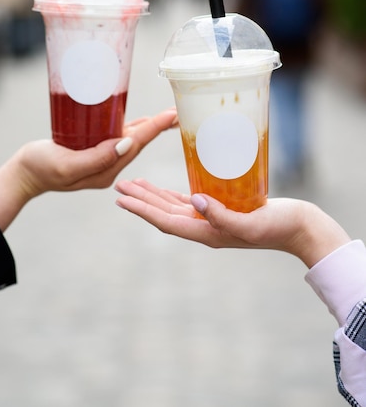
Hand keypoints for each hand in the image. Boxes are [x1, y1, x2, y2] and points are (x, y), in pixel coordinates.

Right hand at [0, 108, 176, 230]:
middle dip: (158, 128)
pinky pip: (117, 140)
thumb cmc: (39, 167)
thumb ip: (97, 157)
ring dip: (148, 128)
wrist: (22, 175)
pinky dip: (130, 130)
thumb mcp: (66, 164)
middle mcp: (108, 167)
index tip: (172, 115)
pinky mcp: (93, 154)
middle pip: (138, 143)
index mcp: (105, 170)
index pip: (135, 145)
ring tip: (167, 117)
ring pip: (130, 141)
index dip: (154, 128)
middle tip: (177, 113)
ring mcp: (101, 161)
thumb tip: (127, 144)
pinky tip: (139, 123)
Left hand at [115, 178, 350, 267]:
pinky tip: (163, 189)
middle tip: (118, 186)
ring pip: (173, 207)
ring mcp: (211, 220)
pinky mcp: (221, 210)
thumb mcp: (251, 222)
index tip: (121, 199)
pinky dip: (172, 195)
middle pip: (163, 213)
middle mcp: (204, 228)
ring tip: (133, 184)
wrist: (299, 228)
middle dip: (140, 201)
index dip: (142, 210)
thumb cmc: (278, 226)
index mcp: (207, 233)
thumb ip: (223, 216)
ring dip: (152, 196)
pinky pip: (188, 202)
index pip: (166, 221)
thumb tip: (194, 201)